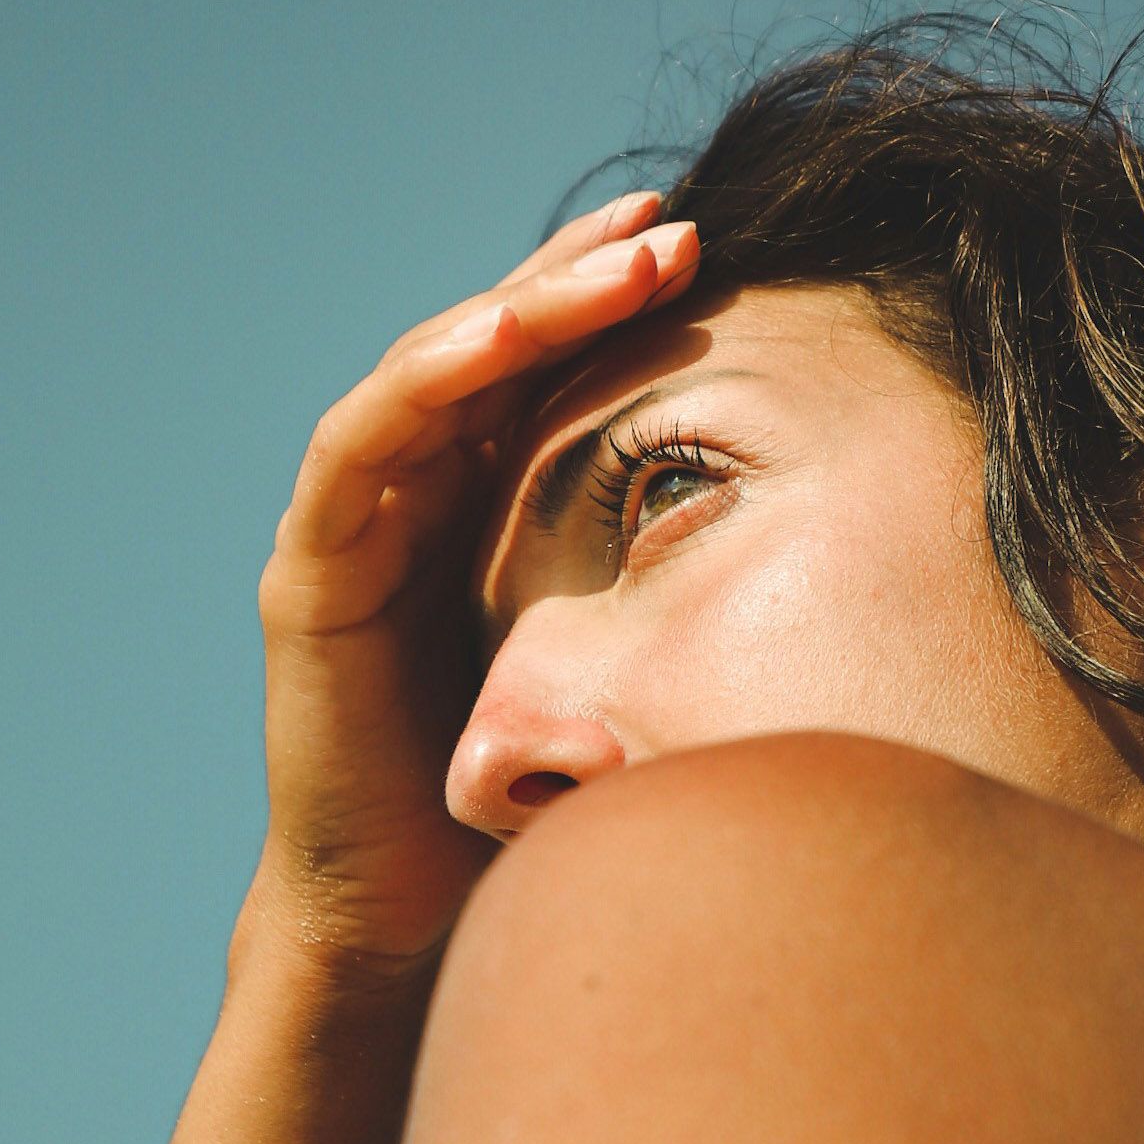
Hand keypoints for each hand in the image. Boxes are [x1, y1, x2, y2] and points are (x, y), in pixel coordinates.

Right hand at [243, 192, 700, 989]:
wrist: (414, 920)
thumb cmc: (526, 798)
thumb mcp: (627, 667)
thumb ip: (682, 598)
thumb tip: (833, 546)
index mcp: (488, 505)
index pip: (550, 371)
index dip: (614, 298)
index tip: (708, 242)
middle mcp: (420, 497)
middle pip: (496, 349)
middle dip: (581, 277)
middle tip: (677, 224)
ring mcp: (356, 525)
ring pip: (432, 372)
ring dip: (522, 306)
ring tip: (620, 261)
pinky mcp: (310, 571)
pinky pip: (358, 447)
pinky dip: (427, 380)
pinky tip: (500, 334)